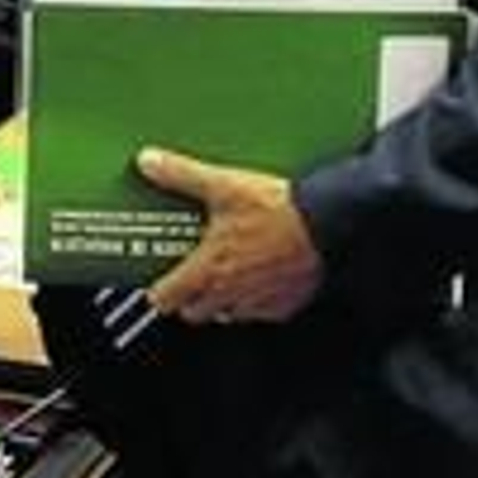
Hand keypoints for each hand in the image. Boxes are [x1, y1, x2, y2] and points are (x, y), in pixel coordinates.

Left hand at [139, 147, 324, 324]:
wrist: (327, 223)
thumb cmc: (276, 210)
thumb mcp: (222, 185)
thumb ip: (181, 175)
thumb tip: (150, 162)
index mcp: (208, 269)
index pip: (168, 299)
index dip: (159, 293)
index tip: (156, 286)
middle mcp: (230, 293)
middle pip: (194, 312)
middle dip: (188, 299)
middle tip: (189, 276)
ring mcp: (259, 303)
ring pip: (227, 315)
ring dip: (221, 302)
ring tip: (223, 275)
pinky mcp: (285, 305)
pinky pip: (261, 313)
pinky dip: (254, 302)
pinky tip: (256, 279)